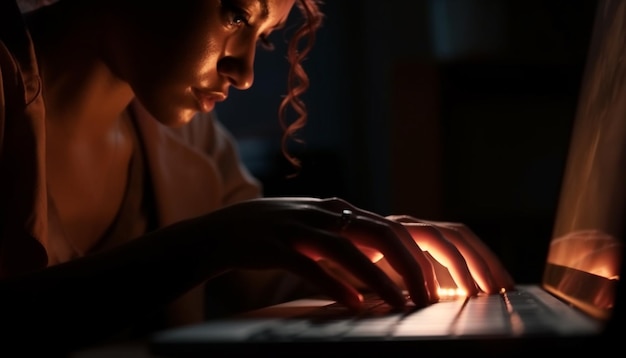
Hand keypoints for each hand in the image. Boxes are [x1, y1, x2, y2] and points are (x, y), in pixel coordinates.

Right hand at [200, 197, 512, 310]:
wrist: (225, 227)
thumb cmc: (277, 232)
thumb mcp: (318, 228)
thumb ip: (350, 238)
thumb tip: (387, 263)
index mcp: (340, 211)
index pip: (392, 229)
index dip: (419, 257)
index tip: (438, 287)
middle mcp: (326, 214)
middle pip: (380, 234)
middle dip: (410, 267)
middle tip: (430, 299)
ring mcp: (300, 227)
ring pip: (349, 249)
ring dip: (379, 279)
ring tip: (401, 305)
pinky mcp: (275, 245)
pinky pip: (309, 265)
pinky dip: (334, 283)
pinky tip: (351, 304)